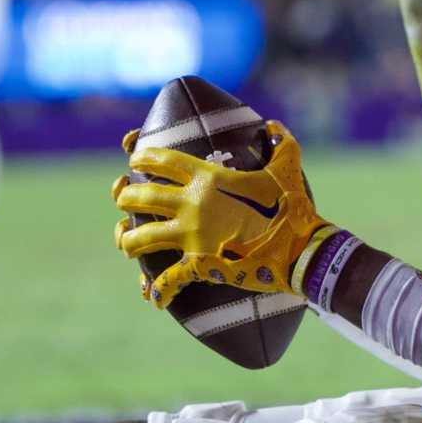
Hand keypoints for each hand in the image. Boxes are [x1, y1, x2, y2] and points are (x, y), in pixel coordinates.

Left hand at [112, 121, 330, 307]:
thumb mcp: (287, 170)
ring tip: (126, 243)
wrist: (299, 249)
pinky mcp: (198, 263)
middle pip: (142, 197)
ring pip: (142, 237)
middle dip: (126, 197)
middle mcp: (193, 204)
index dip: (143, 157)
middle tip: (123, 199)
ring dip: (129, 241)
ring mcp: (192, 235)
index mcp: (209, 178)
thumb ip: (280, 143)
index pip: (164, 161)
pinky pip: (168, 278)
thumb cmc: (293, 208)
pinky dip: (159, 290)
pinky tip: (155, 297)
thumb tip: (274, 124)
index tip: (133, 160)